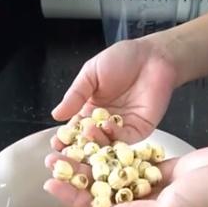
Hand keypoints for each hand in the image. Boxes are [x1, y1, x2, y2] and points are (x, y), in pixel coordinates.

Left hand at [44, 145, 207, 206]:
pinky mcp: (162, 171)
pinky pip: (132, 162)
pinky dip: (115, 152)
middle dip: (78, 178)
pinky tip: (98, 137)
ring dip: (93, 162)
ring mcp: (153, 190)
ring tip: (71, 144)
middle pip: (102, 194)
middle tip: (54, 160)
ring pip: (114, 177)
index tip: (54, 185)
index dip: (76, 200)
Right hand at [50, 38, 177, 148]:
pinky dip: (115, 135)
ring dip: (96, 140)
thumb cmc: (122, 59)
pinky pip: (125, 138)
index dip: (65, 136)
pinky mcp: (139, 130)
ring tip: (87, 133)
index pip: (75, 128)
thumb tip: (56, 115)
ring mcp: (122, 128)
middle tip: (67, 150)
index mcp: (90, 110)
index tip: (55, 142)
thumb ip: (75, 95)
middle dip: (78, 146)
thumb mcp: (90, 74)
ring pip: (106, 142)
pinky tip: (107, 126)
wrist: (152, 56)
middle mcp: (104, 122)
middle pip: (89, 141)